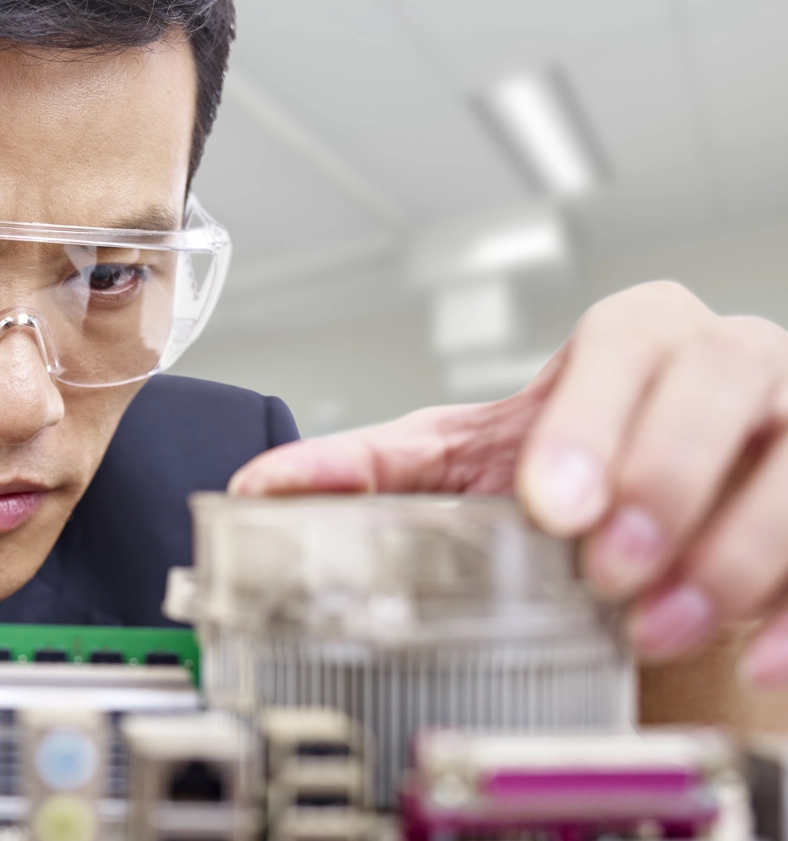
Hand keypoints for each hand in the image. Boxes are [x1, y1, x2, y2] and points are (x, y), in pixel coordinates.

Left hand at [229, 282, 787, 685]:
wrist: (660, 511)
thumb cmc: (570, 471)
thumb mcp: (468, 463)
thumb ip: (372, 470)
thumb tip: (257, 488)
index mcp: (638, 338)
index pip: (627, 336)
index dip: (595, 415)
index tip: (553, 504)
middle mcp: (730, 363)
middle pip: (724, 375)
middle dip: (664, 473)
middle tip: (605, 566)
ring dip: (732, 550)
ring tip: (655, 624)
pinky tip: (754, 660)